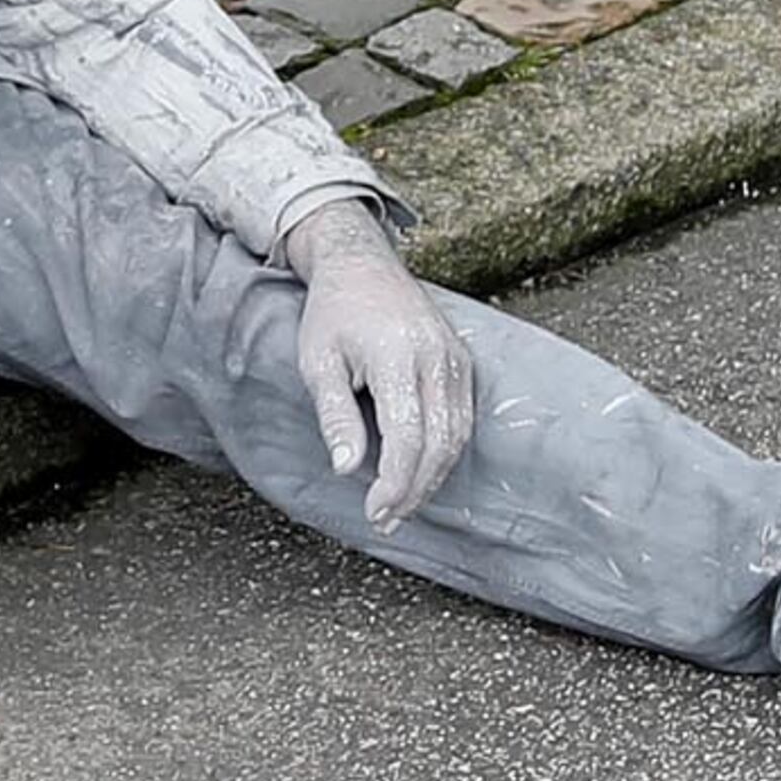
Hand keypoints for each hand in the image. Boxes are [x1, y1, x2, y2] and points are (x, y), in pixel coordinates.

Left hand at [285, 199, 475, 530]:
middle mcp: (436, 357)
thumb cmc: (332, 313)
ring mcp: (455, 358)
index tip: (374, 510)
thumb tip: (347, 468)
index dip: (394, 483)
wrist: (360, 263)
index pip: (408, 437)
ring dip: (433, 476)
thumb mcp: (318, 363)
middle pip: (440, 443)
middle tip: (387, 517)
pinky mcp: (462, 360)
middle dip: (415, 489)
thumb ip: (335, 416)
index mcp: (397, 356)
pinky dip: (445, 451)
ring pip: (458, 435)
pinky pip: (463, 417)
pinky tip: (420, 470)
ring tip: (402, 503)